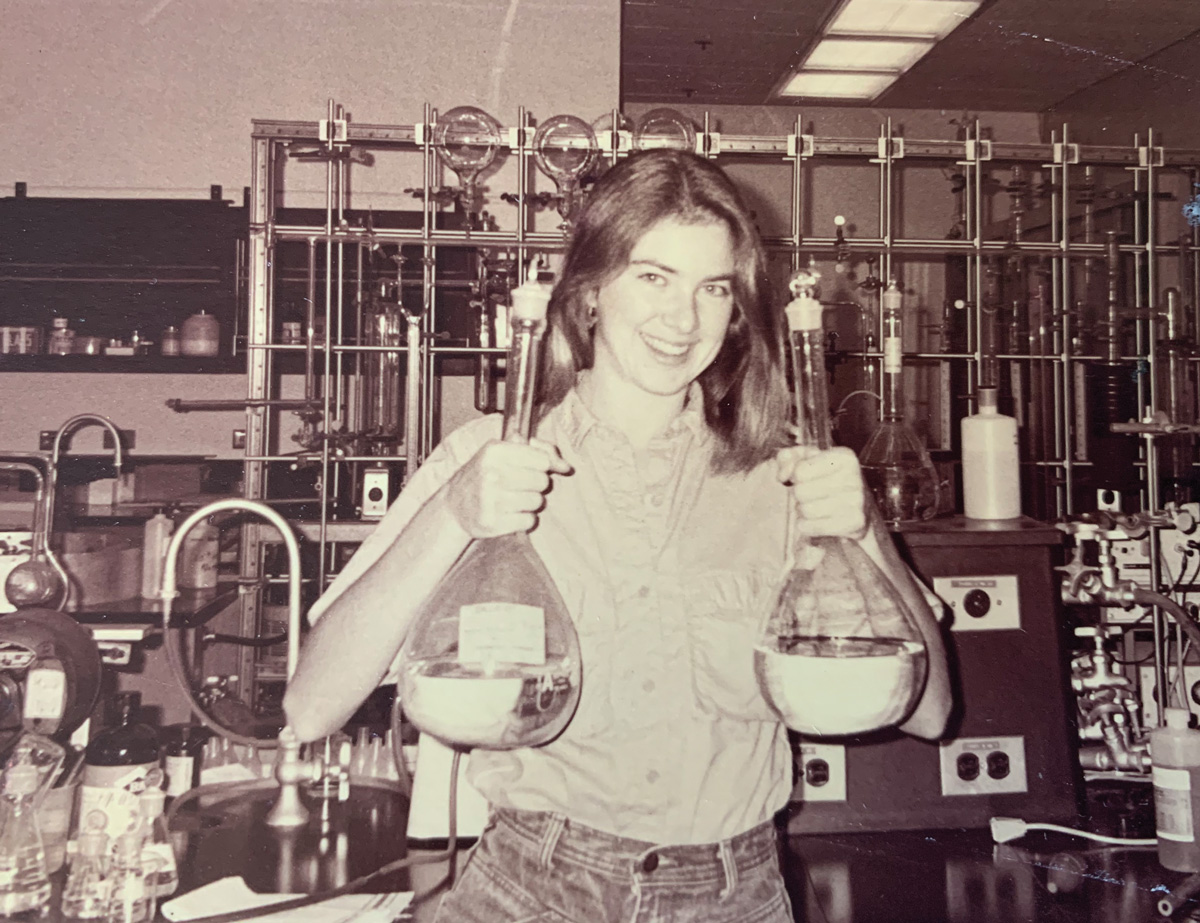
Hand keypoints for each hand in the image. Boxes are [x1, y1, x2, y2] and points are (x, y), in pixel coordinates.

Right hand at [445, 438, 571, 537]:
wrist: (454, 506)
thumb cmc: (484, 475)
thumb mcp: (503, 452)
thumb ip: (538, 450)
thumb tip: (566, 467)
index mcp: (494, 451)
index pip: (541, 459)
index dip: (544, 466)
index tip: (536, 469)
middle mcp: (491, 474)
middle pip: (542, 481)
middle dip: (535, 485)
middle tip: (518, 486)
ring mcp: (491, 500)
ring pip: (537, 502)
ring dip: (530, 503)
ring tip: (512, 500)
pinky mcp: (492, 523)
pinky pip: (529, 521)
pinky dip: (523, 519)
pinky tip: (509, 514)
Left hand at [775, 445, 867, 538]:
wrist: (862, 506)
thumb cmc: (828, 478)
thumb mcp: (807, 459)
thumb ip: (787, 458)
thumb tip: (783, 476)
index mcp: (843, 457)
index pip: (800, 471)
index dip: (795, 476)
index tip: (804, 478)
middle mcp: (854, 477)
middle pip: (801, 491)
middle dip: (799, 494)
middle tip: (809, 494)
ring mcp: (857, 502)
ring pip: (806, 510)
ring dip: (802, 510)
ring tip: (813, 506)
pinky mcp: (855, 523)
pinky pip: (811, 527)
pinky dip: (806, 525)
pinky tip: (815, 519)